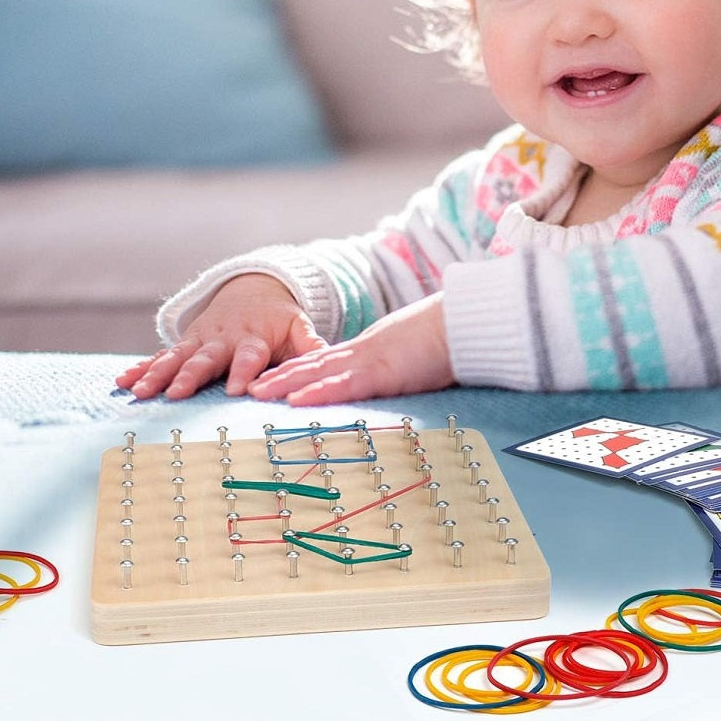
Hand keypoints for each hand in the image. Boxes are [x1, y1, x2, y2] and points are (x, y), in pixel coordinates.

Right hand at [116, 274, 325, 399]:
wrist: (253, 289)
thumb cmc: (279, 320)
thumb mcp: (298, 326)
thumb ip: (310, 345)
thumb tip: (326, 360)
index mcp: (253, 337)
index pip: (249, 356)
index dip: (245, 372)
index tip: (240, 391)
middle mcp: (222, 339)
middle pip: (205, 358)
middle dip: (190, 375)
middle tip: (176, 393)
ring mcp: (200, 341)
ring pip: (176, 358)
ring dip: (159, 374)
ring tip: (141, 392)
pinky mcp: (185, 344)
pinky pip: (160, 356)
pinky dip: (142, 368)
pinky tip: (123, 382)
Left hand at [248, 293, 453, 405]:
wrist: (468, 320)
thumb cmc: (454, 335)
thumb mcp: (422, 350)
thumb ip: (406, 362)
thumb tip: (406, 372)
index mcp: (375, 347)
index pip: (331, 360)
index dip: (302, 368)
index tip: (279, 376)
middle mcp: (366, 351)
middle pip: (314, 364)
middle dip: (281, 375)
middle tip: (251, 387)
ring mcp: (372, 360)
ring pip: (318, 373)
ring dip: (285, 383)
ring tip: (256, 393)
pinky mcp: (383, 372)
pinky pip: (344, 385)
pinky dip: (318, 393)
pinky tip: (295, 400)